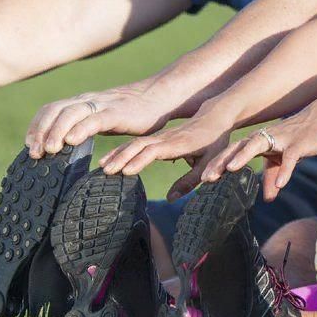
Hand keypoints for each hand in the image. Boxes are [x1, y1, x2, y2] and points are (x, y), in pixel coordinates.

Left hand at [25, 83, 175, 156]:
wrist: (161, 96)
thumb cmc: (134, 112)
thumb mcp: (105, 117)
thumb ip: (87, 126)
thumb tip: (69, 145)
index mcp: (82, 102)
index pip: (51, 110)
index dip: (36, 126)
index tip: (29, 146)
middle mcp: (87, 100)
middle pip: (54, 111)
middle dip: (40, 131)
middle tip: (34, 153)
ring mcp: (102, 105)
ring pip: (70, 114)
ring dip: (55, 132)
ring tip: (49, 150)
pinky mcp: (117, 112)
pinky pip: (94, 119)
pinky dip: (80, 129)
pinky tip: (72, 141)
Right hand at [99, 112, 231, 176]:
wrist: (215, 117)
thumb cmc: (214, 142)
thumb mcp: (208, 163)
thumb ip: (190, 181)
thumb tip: (170, 199)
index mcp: (178, 144)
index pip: (155, 151)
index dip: (140, 160)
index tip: (127, 171)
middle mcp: (165, 139)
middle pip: (139, 146)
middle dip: (122, 158)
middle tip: (107, 172)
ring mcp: (159, 137)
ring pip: (134, 143)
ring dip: (117, 154)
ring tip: (102, 168)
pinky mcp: (157, 138)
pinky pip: (135, 143)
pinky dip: (120, 150)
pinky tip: (108, 160)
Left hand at [189, 107, 316, 202]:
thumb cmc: (298, 138)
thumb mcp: (282, 159)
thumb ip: (273, 176)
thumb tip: (268, 198)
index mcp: (256, 141)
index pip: (231, 152)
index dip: (216, 164)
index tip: (202, 180)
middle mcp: (264, 138)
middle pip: (237, 148)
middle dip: (221, 162)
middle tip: (206, 178)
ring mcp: (280, 139)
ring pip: (257, 145)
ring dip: (242, 156)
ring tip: (231, 170)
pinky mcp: (298, 144)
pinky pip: (289, 158)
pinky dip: (285, 171)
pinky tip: (280, 186)